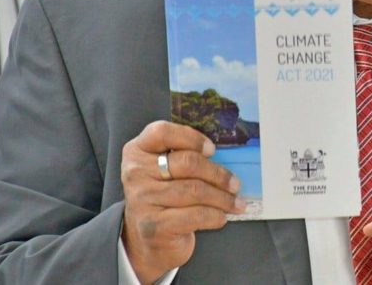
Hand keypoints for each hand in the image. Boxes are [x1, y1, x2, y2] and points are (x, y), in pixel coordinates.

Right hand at [120, 121, 245, 283]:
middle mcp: (136, 173)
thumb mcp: (165, 172)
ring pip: (195, 190)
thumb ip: (185, 157)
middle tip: (235, 184)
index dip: (191, 138)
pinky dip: (215, 216)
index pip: (162, 132)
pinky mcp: (154, 225)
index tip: (212, 150)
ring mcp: (142, 200)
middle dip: (218, 174)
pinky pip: (196, 215)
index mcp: (137, 151)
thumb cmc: (164, 199)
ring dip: (223, 198)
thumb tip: (227, 156)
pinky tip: (221, 217)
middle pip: (187, 163)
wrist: (147, 240)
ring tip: (236, 203)